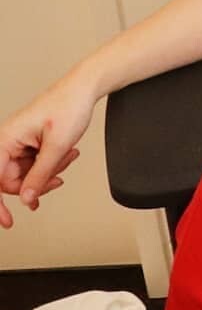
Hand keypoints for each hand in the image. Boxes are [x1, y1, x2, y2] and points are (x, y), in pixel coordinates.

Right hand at [0, 76, 95, 228]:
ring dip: (49, 171)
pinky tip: (65, 157)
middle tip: (59, 178)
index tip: (7, 221)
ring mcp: (19, 143)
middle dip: (38, 182)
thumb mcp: (57, 145)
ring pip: (27, 174)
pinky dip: (51, 165)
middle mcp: (8, 141)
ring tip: (68, 155)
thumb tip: (26, 198)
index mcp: (6, 139)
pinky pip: (35, 165)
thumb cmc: (69, 106)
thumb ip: (40, 174)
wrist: (85, 89)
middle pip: (13, 181)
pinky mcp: (30, 143)